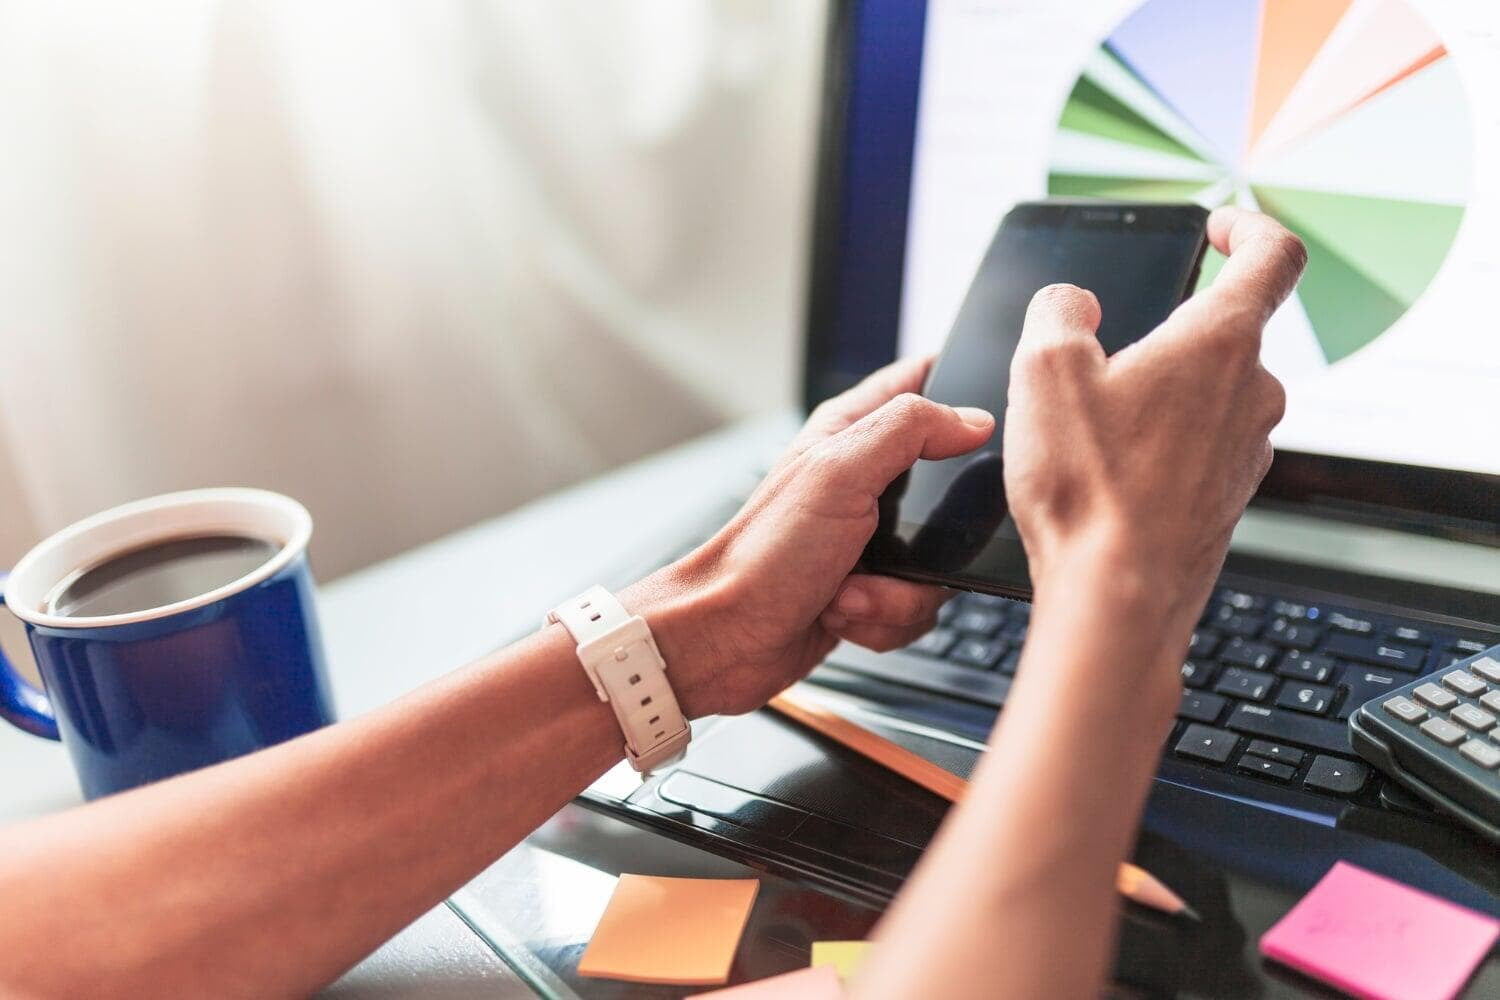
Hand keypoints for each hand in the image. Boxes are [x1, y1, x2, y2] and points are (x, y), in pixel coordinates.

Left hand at [625, 360, 994, 716]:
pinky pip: (915, 607)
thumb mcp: (840, 473)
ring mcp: (866, 541)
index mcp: (850, 434)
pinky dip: (883, 619)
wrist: (725, 639)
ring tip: (851, 592)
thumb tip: (972, 418)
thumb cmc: (763, 555)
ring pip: (936, 561)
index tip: (979, 427)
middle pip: (946, 489)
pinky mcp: (869, 591)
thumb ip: (909, 431)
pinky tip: (844, 616)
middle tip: (894, 547)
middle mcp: (860, 483)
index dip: (956, 391)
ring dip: (898, 592)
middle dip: (933, 535)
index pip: (917, 383)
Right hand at [1002, 206, 1304, 662]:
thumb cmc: (1089, 488)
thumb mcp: (1043, 369)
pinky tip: (1108, 471)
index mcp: (1220, 343)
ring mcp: (1246, 451)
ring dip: (1158, 393)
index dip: (1246, 225)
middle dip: (1165, 330)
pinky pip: (1198, 447)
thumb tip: (1071, 302)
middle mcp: (1251, 394)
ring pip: (1207, 395)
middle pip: (1224, 331)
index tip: (1215, 227)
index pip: (1273, 254)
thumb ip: (1057, 310)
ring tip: (1092, 424)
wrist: (1117, 597)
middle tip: (1102, 352)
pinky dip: (1159, 443)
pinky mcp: (1227, 497)